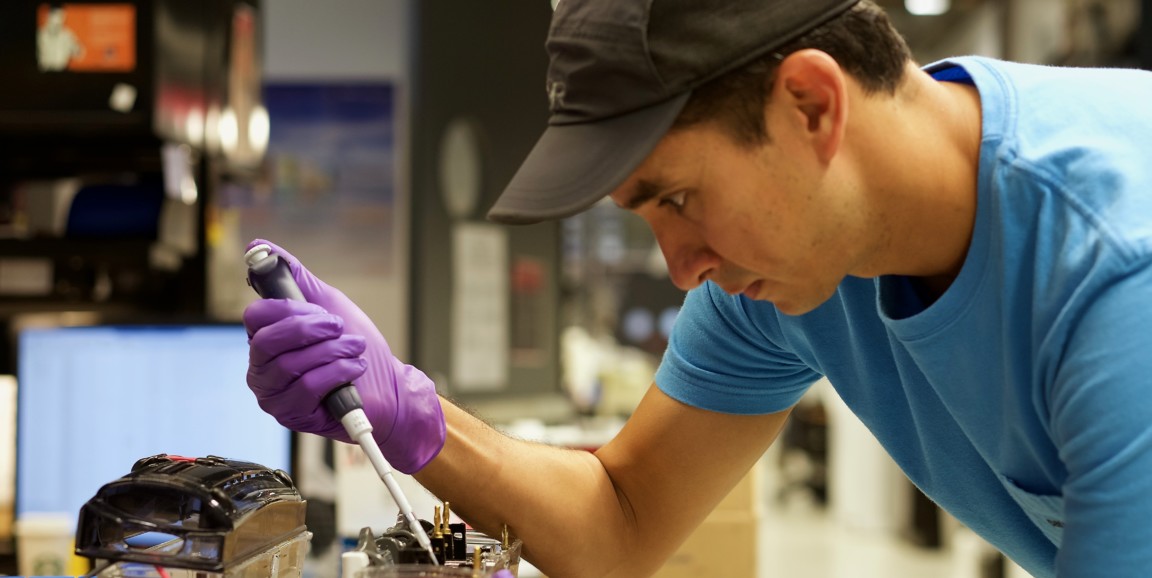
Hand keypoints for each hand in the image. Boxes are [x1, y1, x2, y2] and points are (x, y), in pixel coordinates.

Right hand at [243, 239, 444, 472]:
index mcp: (267, 341)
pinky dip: (338, 371)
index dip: (288, 309)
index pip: (255, 318)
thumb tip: (258, 247)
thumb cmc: (355, 347)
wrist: (389, 388)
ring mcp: (276, 396)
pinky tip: (355, 369)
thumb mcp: (328, 304)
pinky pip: (309, 387)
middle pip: (266, 342)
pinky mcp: (295, 416)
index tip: (318, 309)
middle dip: (309, 329)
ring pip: (291, 365)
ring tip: (355, 348)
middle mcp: (263, 369)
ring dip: (332, 350)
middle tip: (339, 326)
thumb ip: (294, 279)